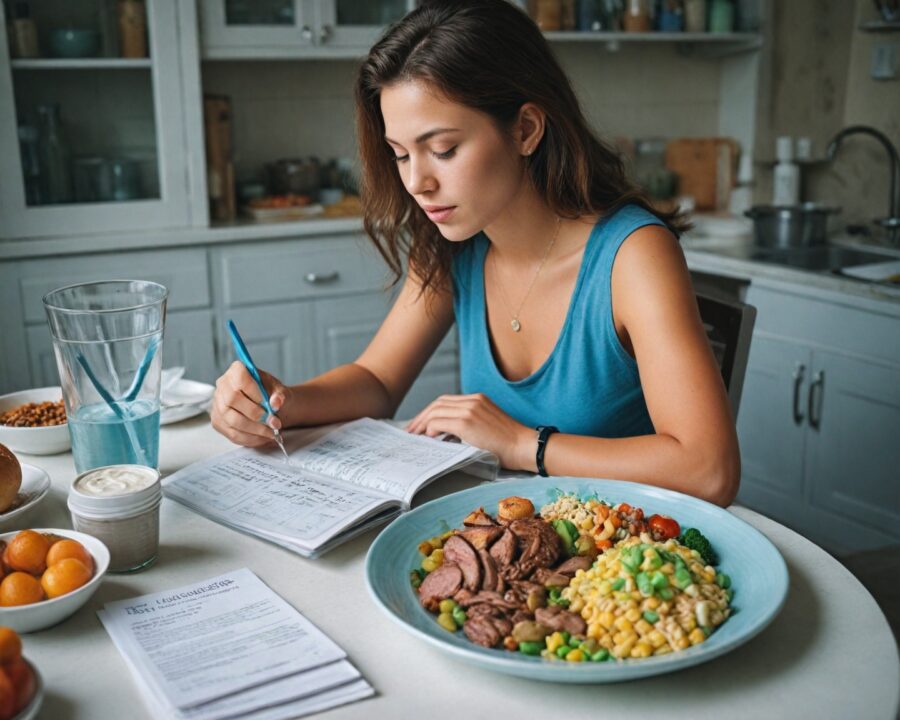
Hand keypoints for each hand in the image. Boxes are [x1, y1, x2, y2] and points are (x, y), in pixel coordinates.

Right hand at [211, 361, 290, 447]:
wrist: (268, 405)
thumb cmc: (271, 394)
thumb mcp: (279, 391)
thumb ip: (279, 396)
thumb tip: (276, 402)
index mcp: (237, 370)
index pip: (240, 378)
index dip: (255, 393)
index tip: (269, 404)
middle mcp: (223, 385)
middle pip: (232, 400)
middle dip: (256, 414)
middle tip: (273, 422)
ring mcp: (217, 404)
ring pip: (232, 420)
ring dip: (255, 430)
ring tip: (272, 433)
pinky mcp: (218, 422)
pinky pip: (232, 434)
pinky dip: (251, 439)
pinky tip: (263, 438)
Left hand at [405, 393, 534, 469]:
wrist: (525, 447)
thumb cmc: (509, 444)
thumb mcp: (487, 426)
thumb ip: (468, 425)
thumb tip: (445, 434)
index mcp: (478, 399)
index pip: (446, 401)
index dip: (430, 412)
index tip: (421, 424)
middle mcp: (473, 400)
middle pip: (438, 403)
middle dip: (422, 416)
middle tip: (412, 430)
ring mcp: (470, 409)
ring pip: (436, 411)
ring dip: (423, 423)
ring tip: (416, 435)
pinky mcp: (467, 422)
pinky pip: (440, 422)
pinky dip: (431, 429)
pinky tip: (430, 437)